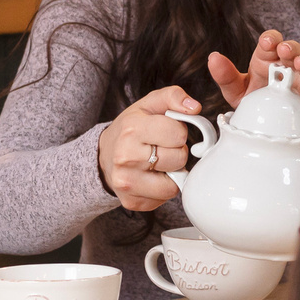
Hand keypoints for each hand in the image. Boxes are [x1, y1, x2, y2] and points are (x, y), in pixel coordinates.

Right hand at [98, 85, 203, 210]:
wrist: (104, 155)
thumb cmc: (131, 129)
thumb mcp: (149, 104)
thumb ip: (173, 97)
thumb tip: (195, 107)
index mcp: (132, 129)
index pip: (179, 134)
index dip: (177, 131)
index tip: (166, 132)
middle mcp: (126, 157)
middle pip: (179, 158)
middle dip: (176, 152)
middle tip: (161, 148)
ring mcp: (127, 182)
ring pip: (174, 184)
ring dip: (172, 173)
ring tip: (158, 163)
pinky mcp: (132, 202)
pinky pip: (164, 199)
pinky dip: (163, 188)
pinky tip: (151, 177)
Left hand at [209, 30, 299, 125]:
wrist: (276, 134)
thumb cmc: (259, 106)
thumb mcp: (238, 93)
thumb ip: (226, 77)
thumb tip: (213, 58)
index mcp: (269, 61)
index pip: (272, 43)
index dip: (271, 40)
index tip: (266, 43)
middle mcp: (290, 68)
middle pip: (294, 51)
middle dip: (290, 48)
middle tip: (283, 51)